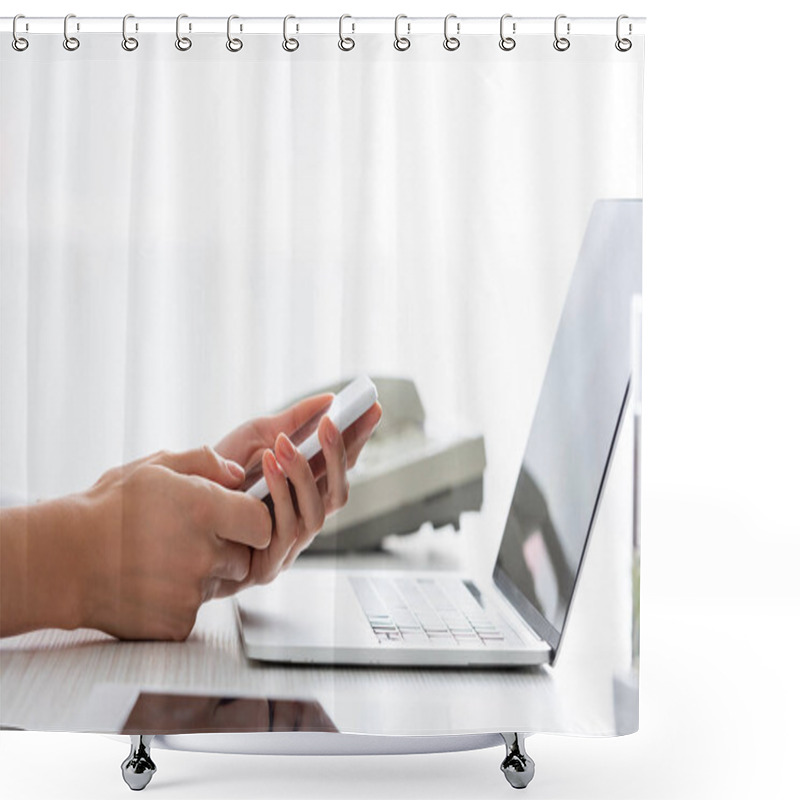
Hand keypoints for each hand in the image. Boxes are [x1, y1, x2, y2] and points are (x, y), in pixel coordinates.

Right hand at [79, 446, 271, 639]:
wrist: (60, 562)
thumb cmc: (107, 510)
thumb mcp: (154, 469)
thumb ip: (204, 463)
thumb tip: (238, 473)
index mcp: (204, 510)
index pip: (263, 524)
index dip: (252, 522)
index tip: (233, 520)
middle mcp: (204, 553)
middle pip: (243, 556)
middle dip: (226, 548)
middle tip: (187, 540)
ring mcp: (191, 592)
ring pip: (219, 584)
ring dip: (203, 575)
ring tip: (164, 559)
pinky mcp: (178, 623)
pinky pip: (196, 611)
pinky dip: (179, 602)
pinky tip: (152, 584)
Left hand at [214, 394, 381, 589]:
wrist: (172, 515)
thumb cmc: (214, 477)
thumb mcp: (254, 438)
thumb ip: (292, 421)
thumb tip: (327, 400)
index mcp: (305, 493)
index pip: (341, 467)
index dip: (358, 440)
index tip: (372, 408)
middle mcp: (303, 519)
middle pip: (340, 493)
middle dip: (340, 456)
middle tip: (333, 421)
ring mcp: (289, 545)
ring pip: (318, 513)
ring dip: (304, 475)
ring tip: (286, 443)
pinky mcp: (269, 565)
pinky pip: (287, 529)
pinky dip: (281, 493)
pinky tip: (270, 464)